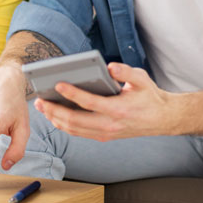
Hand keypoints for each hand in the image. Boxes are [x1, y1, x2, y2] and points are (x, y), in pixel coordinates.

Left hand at [34, 62, 176, 140]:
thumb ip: (126, 71)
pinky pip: (78, 133)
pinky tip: (54, 115)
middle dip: (54, 110)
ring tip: (42, 106)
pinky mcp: (103, 136)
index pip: (89, 102)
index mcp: (118, 109)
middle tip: (40, 99)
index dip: (72, 94)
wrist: (162, 119)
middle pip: (75, 120)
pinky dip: (64, 125)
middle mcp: (110, 124)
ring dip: (55, 119)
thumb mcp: (141, 79)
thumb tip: (110, 66)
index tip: (58, 84)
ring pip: (74, 129)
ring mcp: (105, 133)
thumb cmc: (150, 96)